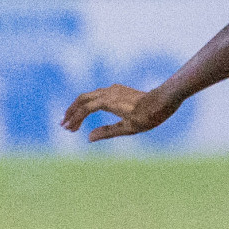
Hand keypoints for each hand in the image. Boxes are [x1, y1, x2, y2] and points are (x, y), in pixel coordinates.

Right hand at [61, 84, 179, 140]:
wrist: (165, 100)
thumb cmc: (149, 116)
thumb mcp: (129, 128)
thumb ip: (108, 132)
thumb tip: (89, 138)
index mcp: (108, 101)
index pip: (84, 109)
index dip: (74, 119)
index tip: (68, 129)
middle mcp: (108, 92)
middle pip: (82, 99)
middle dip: (71, 112)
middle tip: (63, 125)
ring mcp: (113, 89)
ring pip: (89, 96)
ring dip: (79, 107)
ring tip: (73, 120)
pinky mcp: (118, 90)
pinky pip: (97, 95)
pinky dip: (89, 103)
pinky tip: (89, 111)